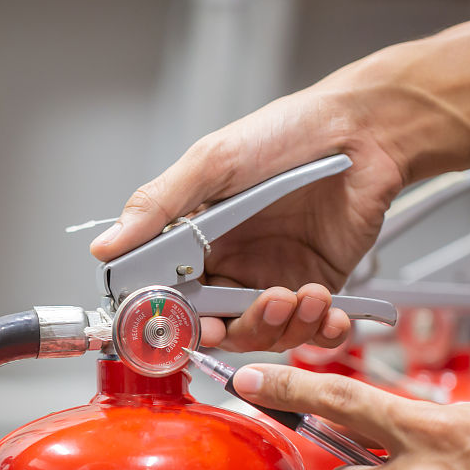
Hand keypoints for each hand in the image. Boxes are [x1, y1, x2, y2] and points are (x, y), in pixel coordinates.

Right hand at [89, 10, 469, 352]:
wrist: (364, 132)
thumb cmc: (288, 133)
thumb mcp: (212, 162)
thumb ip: (159, 208)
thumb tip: (104, 246)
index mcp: (195, 239)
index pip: (169, 297)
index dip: (174, 321)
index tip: (187, 325)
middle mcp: (231, 265)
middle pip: (218, 327)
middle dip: (236, 330)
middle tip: (257, 310)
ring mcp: (274, 280)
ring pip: (265, 336)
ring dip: (283, 327)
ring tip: (304, 294)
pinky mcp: (317, 289)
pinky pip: (312, 332)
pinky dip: (320, 332)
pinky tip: (329, 311)